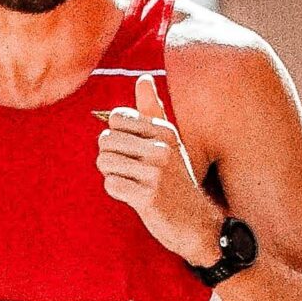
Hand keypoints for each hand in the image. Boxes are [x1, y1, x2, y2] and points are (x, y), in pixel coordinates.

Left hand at [97, 75, 222, 266]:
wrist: (197, 223)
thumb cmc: (177, 179)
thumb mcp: (170, 142)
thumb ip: (153, 110)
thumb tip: (143, 78)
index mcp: (165, 131)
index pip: (117, 117)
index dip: (116, 134)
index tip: (132, 149)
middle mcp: (161, 148)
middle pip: (105, 139)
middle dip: (110, 156)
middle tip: (129, 170)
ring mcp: (155, 173)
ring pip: (104, 161)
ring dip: (111, 174)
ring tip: (130, 181)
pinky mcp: (147, 197)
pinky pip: (110, 184)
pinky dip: (116, 191)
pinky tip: (133, 195)